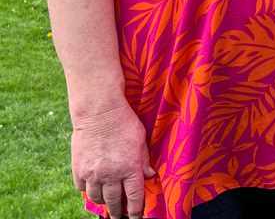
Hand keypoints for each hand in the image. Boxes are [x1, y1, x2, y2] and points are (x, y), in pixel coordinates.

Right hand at [70, 100, 154, 218]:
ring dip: (103, 202)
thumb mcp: (141, 139)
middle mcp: (110, 174)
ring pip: (96, 198)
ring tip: (107, 203)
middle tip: (120, 215)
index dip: (136, 210)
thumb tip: (150, 175)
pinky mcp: (78, 168)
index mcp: (129, 168)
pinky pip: (82, 188)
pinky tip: (93, 189)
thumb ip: (144, 159)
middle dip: (118, 211)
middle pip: (114, 201)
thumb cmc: (124, 122)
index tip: (136, 216)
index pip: (134, 197)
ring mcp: (92, 173)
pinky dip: (87, 191)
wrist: (99, 112)